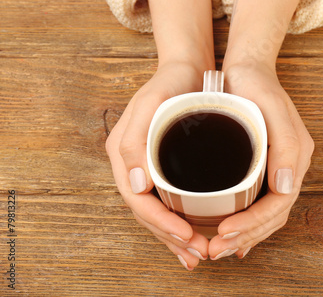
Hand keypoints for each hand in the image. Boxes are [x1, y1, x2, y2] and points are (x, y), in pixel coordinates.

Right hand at [106, 62, 210, 269]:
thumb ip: (134, 143)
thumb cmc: (168, 84)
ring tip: (197, 254)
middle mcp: (134, 165)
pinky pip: (169, 199)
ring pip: (159, 211)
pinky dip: (180, 220)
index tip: (187, 236)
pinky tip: (195, 232)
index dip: (161, 224)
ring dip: (175, 236)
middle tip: (197, 255)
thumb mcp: (149, 104)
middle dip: (170, 237)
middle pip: (148, 212)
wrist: (185, 69)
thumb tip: (135, 185)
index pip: (138, 201)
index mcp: (124, 154)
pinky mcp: (167, 165)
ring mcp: (149, 166)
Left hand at [208, 63, 313, 258]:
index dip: (253, 224)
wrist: (248, 69)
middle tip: (215, 250)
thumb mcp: (273, 108)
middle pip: (271, 215)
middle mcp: (288, 167)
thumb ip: (286, 146)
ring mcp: (275, 168)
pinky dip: (244, 222)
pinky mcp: (259, 166)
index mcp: (295, 157)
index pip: (279, 204)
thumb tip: (286, 187)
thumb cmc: (258, 86)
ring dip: (243, 235)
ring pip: (264, 214)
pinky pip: (256, 202)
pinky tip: (229, 232)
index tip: (224, 233)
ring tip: (217, 248)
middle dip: (245, 237)